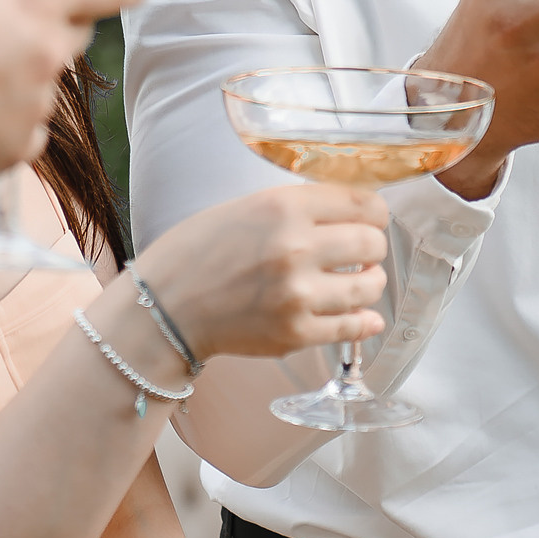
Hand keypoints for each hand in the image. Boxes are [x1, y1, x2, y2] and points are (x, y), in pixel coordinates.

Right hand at [0, 0, 148, 196]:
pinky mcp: (14, 151)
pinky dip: (3, 119)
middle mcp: (45, 53)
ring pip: (45, 82)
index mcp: (29, 0)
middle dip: (55, 20)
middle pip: (77, 31)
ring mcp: (34, 107)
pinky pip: (24, 129)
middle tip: (14, 13)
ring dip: (21, 72)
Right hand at [129, 184, 389, 359]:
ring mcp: (298, 295)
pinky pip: (354, 327)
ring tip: (354, 281)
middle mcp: (295, 248)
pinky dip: (364, 321)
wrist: (165, 305)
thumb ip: (297, 207)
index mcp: (283, 207)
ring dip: (368, 282)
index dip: (373, 212)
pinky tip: (362, 315)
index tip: (370, 219)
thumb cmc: (197, 251)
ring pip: (370, 286)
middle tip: (360, 251)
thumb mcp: (246, 206)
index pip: (363, 203)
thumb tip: (351, 212)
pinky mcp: (296, 334)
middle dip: (372, 246)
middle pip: (373, 243)